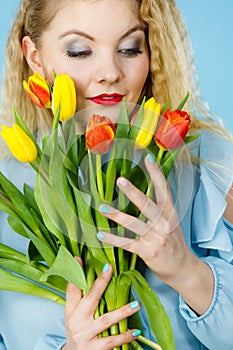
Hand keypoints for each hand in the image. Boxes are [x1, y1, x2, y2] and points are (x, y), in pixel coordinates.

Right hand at [63, 262, 141, 349]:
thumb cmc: (77, 330)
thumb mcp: (73, 314)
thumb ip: (79, 295)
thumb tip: (82, 268)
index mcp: (71, 310)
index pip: (72, 288)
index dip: (76, 272)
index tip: (80, 257)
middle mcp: (76, 321)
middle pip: (90, 298)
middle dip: (100, 282)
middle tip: (110, 268)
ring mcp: (84, 335)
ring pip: (106, 320)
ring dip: (122, 312)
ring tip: (137, 304)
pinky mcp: (93, 349)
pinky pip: (112, 341)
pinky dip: (125, 336)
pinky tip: (136, 332)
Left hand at [97, 155, 213, 314]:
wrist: (183, 268)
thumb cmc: (173, 242)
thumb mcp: (171, 222)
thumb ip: (159, 209)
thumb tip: (140, 193)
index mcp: (170, 213)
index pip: (163, 189)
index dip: (156, 173)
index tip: (147, 158)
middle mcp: (164, 223)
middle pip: (147, 204)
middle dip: (133, 192)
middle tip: (120, 180)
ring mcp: (156, 238)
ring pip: (133, 223)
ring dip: (116, 215)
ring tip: (102, 208)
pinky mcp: (148, 252)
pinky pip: (127, 243)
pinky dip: (113, 239)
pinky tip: (101, 234)